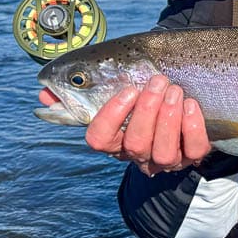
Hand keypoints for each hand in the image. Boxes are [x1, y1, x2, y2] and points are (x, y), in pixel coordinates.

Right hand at [42, 74, 211, 176]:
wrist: (183, 84)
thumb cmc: (143, 85)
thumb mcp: (115, 80)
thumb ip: (81, 85)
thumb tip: (44, 92)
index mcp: (114, 138)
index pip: (99, 140)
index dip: (111, 117)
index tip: (128, 89)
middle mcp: (137, 153)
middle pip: (135, 144)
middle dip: (147, 111)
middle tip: (158, 81)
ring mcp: (165, 158)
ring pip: (163, 152)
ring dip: (169, 117)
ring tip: (174, 89)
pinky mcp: (192, 155)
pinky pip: (193, 150)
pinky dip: (192, 127)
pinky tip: (191, 104)